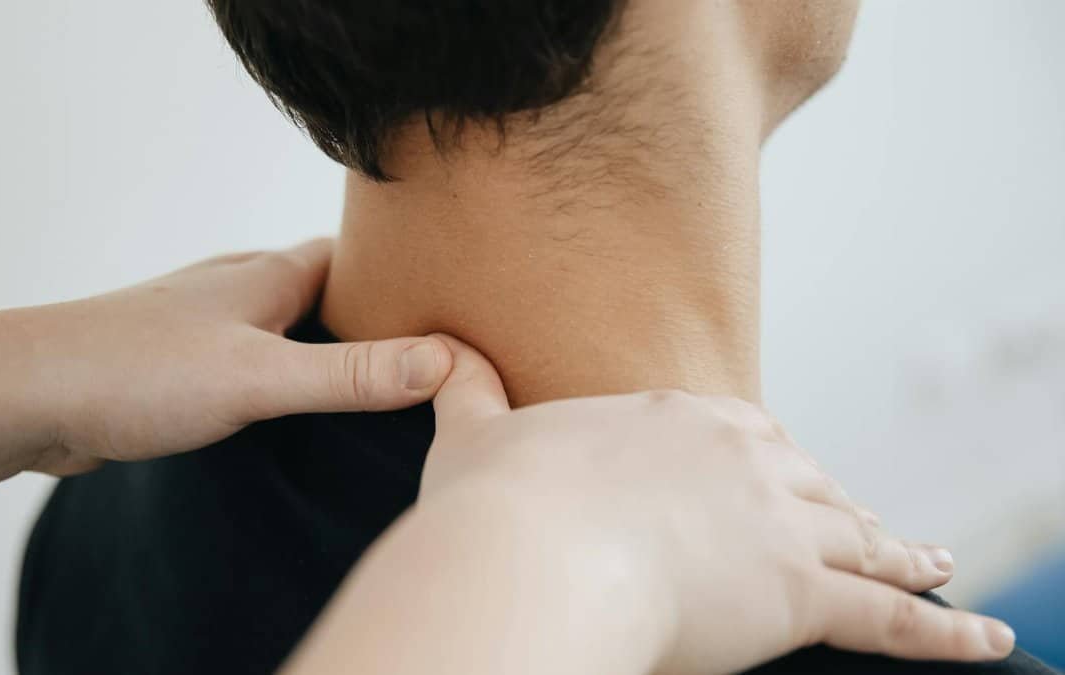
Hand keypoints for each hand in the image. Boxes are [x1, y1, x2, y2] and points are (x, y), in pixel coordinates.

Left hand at [25, 238, 451, 473]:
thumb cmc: (136, 373)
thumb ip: (352, 373)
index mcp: (267, 276)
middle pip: (322, 289)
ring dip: (318, 348)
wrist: (25, 396)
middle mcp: (238, 289)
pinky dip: (276, 377)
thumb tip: (447, 360)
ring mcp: (204, 324)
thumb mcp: (261, 378)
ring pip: (282, 327)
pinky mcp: (177, 363)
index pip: (355, 259)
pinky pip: (246, 360)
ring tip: (366, 386)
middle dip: (366, 316)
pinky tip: (285, 411)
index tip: (448, 305)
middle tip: (420, 355)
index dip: (401, 277)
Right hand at [423, 336, 1014, 672]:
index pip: (745, 438)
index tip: (784, 478)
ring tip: (935, 564)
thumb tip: (436, 355)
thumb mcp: (476, 436)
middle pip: (811, 484)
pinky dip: (940, 631)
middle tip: (869, 524)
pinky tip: (981, 638)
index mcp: (676, 420)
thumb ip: (467, 395)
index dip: (769, 463)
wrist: (529, 549)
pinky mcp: (795, 591)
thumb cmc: (501, 503)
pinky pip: (887, 615)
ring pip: (859, 538)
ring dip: (902, 554)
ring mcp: (777, 522)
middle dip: (838, 506)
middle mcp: (741, 458)